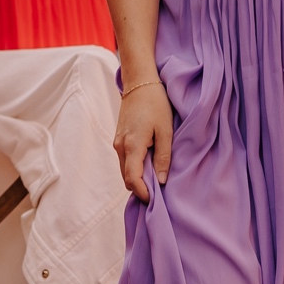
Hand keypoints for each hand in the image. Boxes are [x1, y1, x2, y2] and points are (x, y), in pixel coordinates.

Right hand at [113, 78, 171, 199]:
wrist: (140, 82)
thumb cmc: (156, 104)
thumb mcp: (166, 130)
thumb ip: (164, 157)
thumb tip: (161, 181)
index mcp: (132, 146)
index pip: (132, 180)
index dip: (143, 193)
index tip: (155, 200)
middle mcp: (120, 147)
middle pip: (126, 178)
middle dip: (140, 188)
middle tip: (159, 193)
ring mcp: (117, 142)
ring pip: (125, 170)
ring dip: (138, 178)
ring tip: (156, 180)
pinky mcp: (119, 138)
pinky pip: (125, 160)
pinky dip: (135, 168)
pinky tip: (150, 165)